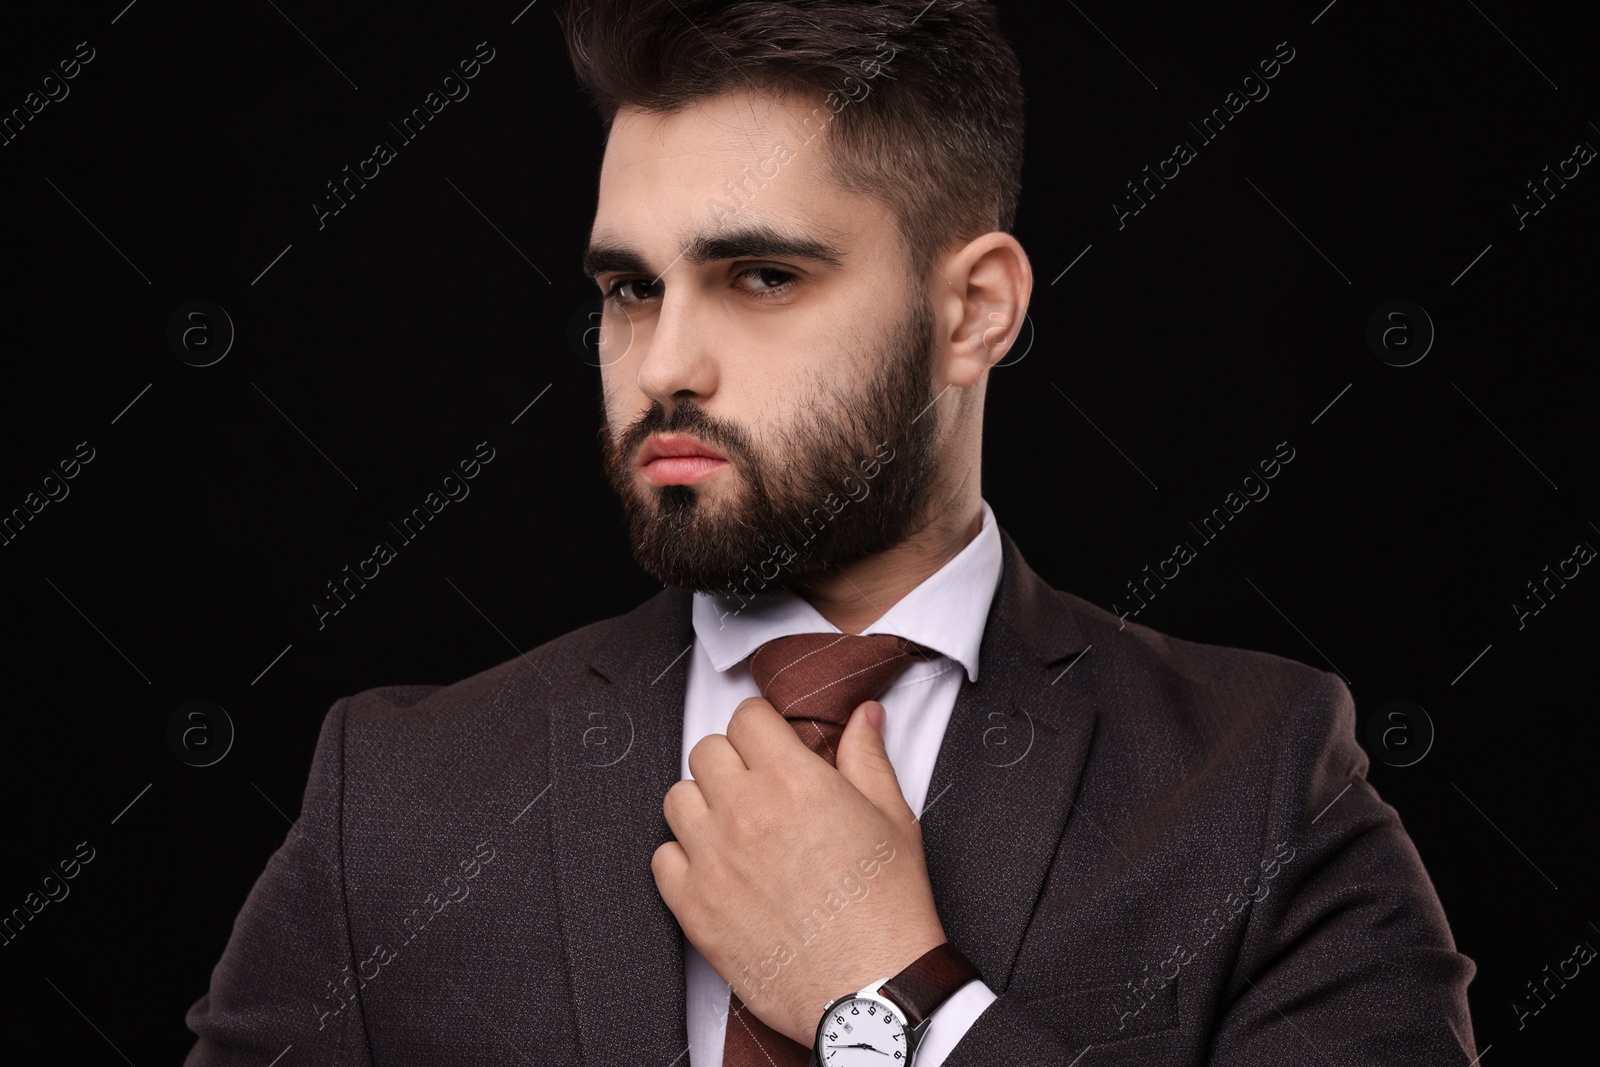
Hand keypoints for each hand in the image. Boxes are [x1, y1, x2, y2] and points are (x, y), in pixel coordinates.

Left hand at [652, 697, 946, 1045]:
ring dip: (703, 805)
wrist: (872, 986)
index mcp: (794, 782)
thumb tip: (864, 719)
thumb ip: (868, 758)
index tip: (769, 744)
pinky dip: (683, 859)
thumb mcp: (892, 818)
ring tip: (735, 828)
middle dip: (733, 761)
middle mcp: (746, 812)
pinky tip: (717, 870)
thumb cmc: (887, 910)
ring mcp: (713, 858)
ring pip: (678, 798)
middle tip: (757, 788)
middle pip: (707, 751)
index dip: (761, 727)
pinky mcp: (693, 905)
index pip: (747, 718)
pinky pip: (662, 858)